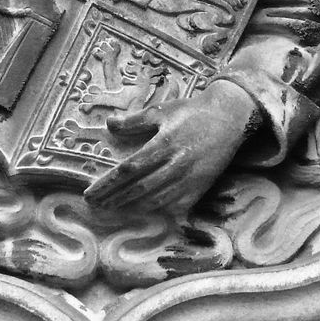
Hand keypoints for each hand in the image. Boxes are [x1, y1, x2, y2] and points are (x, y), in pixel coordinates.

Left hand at [84, 80, 257, 216]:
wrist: (229, 118)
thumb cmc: (192, 112)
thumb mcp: (161, 111)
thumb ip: (134, 121)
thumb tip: (108, 124)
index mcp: (163, 144)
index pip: (129, 169)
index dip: (108, 184)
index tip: (90, 192)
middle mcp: (175, 164)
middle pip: (138, 188)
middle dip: (113, 199)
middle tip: (94, 205)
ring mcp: (189, 179)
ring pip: (155, 200)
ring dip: (131, 206)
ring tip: (112, 207)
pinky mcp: (200, 188)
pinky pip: (175, 205)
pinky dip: (157, 209)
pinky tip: (143, 209)